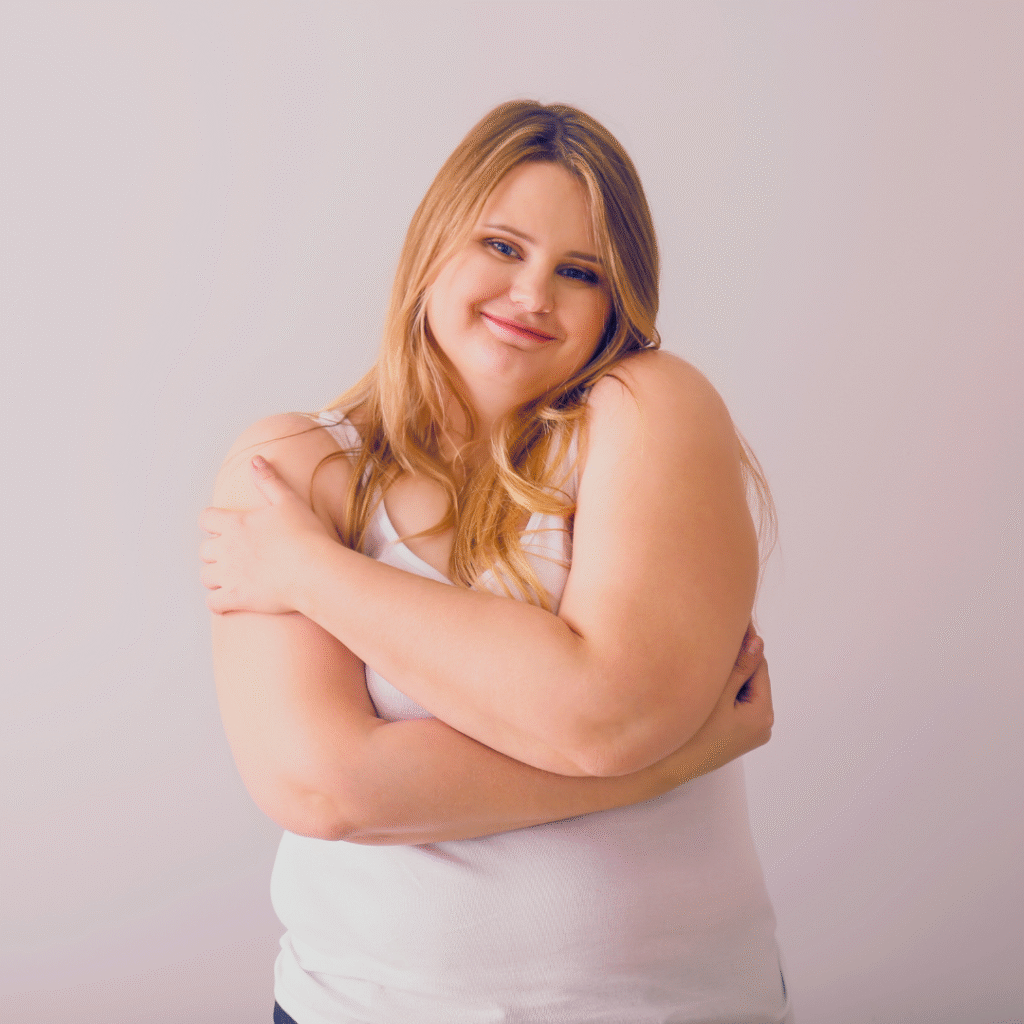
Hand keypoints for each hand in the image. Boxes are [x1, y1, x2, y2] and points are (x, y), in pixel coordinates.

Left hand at [199, 455, 333, 614]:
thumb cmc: (305, 534)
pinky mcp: (236, 598)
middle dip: (216, 551)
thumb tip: (255, 459)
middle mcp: (226, 549)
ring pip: (206, 576)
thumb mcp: (288, 500)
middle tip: (235, 554)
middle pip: (204, 550)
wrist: (314, 570)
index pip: (206, 519)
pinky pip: (214, 603)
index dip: (213, 523)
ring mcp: (229, 575)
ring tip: (232, 577)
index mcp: (234, 524)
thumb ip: (268, 479)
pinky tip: (231, 600)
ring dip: (216, 576)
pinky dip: (218, 602)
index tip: (226, 527)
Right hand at [657, 625, 773, 786]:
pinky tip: (702, 683)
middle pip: (752, 677)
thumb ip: (739, 667)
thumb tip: (757, 640)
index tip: (731, 623)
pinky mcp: (734, 735)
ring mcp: (748, 732)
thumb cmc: (688, 736)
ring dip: (726, 674)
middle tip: (712, 637)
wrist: (663, 770)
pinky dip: (721, 690)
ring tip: (703, 658)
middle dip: (734, 659)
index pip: (759, 665)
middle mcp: (762, 725)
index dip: (744, 643)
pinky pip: (733, 703)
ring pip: (741, 689)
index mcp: (762, 715)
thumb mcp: (716, 696)